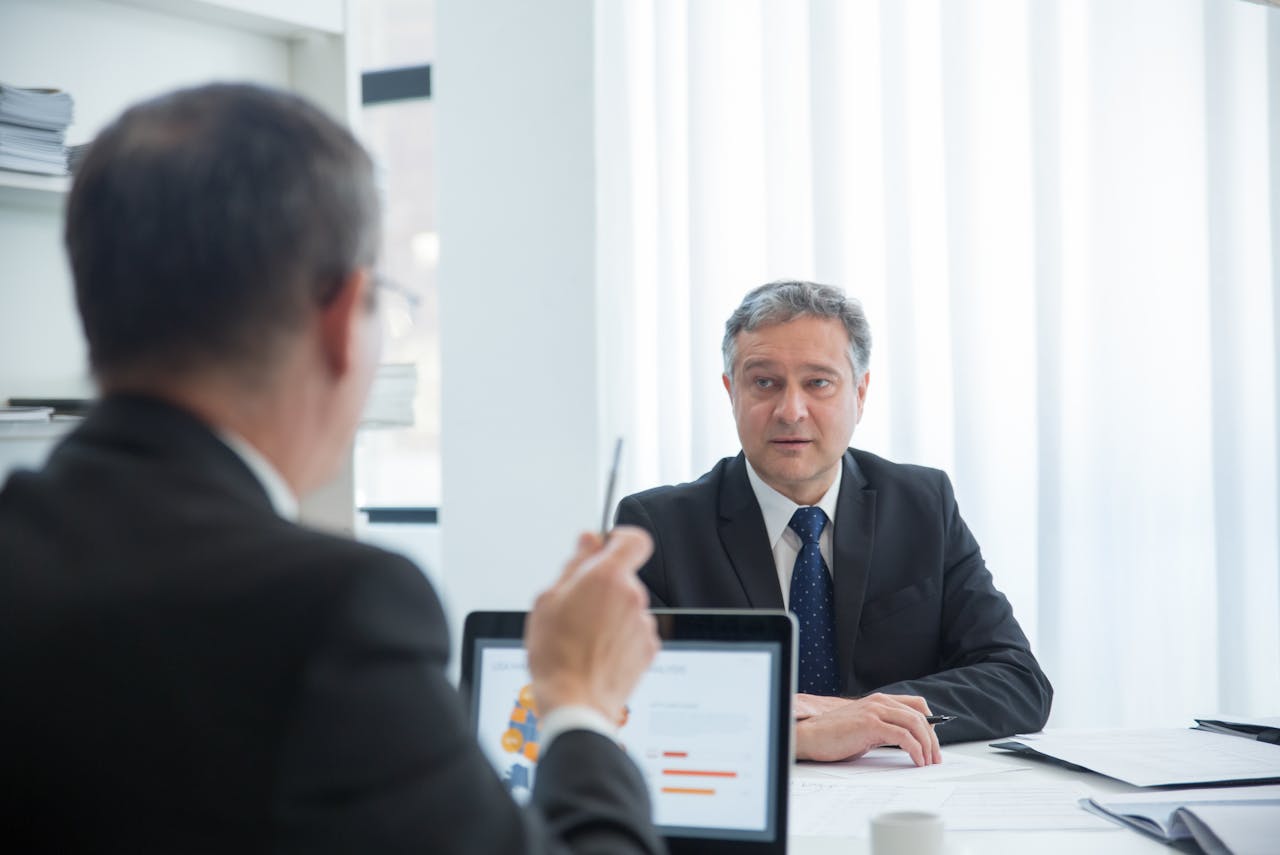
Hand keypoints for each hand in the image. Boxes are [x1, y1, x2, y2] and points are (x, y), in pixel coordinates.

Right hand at [525, 527, 659, 722]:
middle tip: (576, 608)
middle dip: (603, 588)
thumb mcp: (548, 599)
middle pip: (624, 578)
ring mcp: (643, 624)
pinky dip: (619, 638)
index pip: (634, 540)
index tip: (607, 547)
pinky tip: (597, 653)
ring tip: (583, 638)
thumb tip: (588, 541)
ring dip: (610, 615)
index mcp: (607, 577)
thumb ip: (575, 564)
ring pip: (627, 607)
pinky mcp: (649, 649)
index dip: (620, 540)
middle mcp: (632, 597)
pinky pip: (634, 632)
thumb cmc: (556, 655)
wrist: (574, 701)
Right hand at [796, 692, 942, 766]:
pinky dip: (915, 750)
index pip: (916, 704)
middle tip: (935, 757)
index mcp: (879, 701)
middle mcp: (879, 702)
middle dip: (933, 739)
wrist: (810, 736)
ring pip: (916, 724)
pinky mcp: (871, 725)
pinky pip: (904, 736)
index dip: (930, 722)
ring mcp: (875, 711)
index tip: (933, 741)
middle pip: (920, 716)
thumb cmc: (833, 736)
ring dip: (927, 745)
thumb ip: (884, 729)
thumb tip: (907, 742)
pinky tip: (916, 760)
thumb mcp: (865, 729)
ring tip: (928, 762)